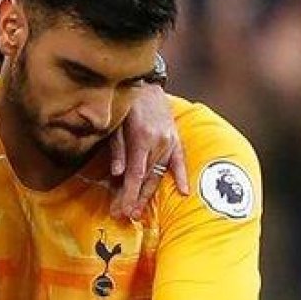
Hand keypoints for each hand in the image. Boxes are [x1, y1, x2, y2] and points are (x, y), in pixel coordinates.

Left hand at [110, 84, 188, 220]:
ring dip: (148, 194)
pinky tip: (184, 192)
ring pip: (159, 174)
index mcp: (142, 139)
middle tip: (124, 217)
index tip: (122, 211)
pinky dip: (181, 176)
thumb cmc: (125, 104)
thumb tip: (118, 175)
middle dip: (134, 199)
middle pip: (146, 178)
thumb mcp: (116, 124)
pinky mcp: (176, 139)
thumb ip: (118, 150)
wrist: (146, 83)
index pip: (135, 175)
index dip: (128, 195)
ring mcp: (169, 142)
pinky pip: (179, 161)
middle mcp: (159, 143)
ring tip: (139, 211)